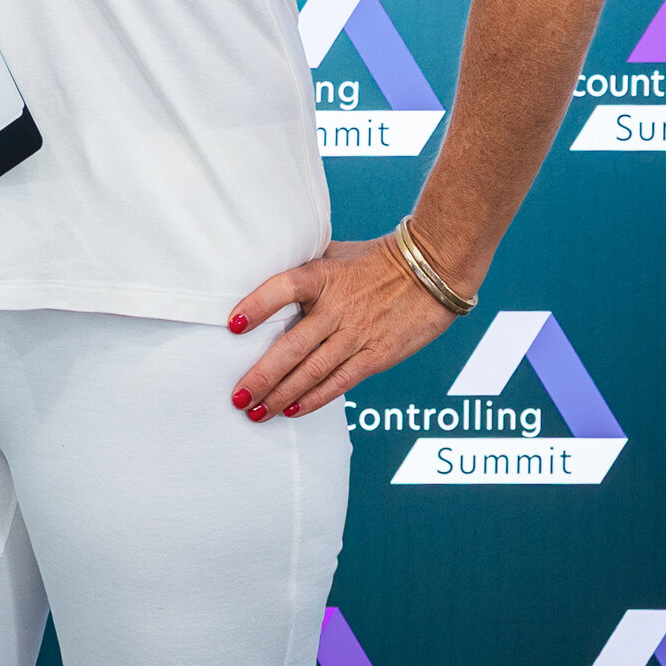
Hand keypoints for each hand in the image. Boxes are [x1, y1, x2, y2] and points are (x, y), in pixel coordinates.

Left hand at [223, 237, 461, 422]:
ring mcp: (357, 334)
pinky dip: (315, 398)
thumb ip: (304, 268)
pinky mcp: (377, 355)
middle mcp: (337, 307)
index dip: (256, 306)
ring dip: (282, 395)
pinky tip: (293, 411)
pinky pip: (341, 382)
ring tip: (256, 412)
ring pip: (313, 371)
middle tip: (237, 398)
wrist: (432, 270)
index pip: (282, 288)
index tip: (232, 325)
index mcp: (322, 275)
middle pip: (292, 346)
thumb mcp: (336, 253)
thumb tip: (263, 273)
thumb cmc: (377, 259)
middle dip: (261, 376)